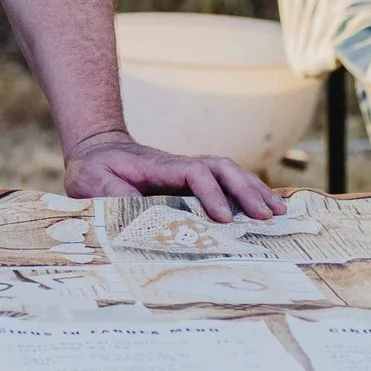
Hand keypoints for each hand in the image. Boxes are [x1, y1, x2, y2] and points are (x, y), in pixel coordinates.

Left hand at [60, 130, 282, 222]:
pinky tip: (268, 209)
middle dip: (246, 190)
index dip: (211, 193)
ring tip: (279, 213)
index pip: (193, 172)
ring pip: (230, 173)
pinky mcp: (193, 184)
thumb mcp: (91, 182)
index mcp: (158, 167)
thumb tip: (136, 212)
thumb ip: (111, 195)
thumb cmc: (94, 170)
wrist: (97, 152)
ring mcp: (189, 173)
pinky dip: (249, 194)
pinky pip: (226, 184)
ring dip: (254, 190)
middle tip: (267, 217)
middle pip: (221, 168)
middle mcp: (180, 167)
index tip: (223, 218)